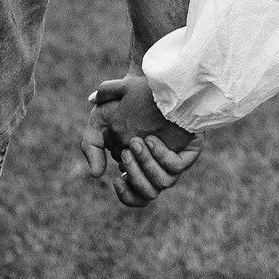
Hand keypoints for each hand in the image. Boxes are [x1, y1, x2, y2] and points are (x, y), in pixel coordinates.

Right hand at [78, 68, 201, 207]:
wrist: (147, 81)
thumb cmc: (124, 101)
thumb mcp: (100, 120)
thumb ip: (91, 145)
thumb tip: (96, 175)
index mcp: (137, 167)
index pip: (135, 197)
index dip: (126, 194)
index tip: (116, 180)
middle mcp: (156, 167)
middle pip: (148, 193)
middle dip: (135, 174)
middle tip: (127, 151)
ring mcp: (173, 160)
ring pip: (163, 183)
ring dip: (146, 166)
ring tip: (138, 143)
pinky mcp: (188, 150)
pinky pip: (176, 167)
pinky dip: (162, 157)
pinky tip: (153, 140)